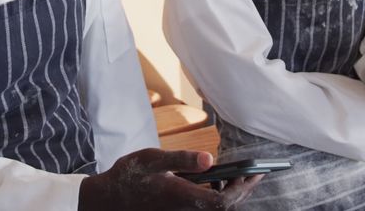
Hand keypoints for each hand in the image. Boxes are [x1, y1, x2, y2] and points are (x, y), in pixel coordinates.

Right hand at [79, 148, 262, 210]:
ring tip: (241, 175)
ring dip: (231, 194)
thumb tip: (211, 159)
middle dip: (242, 191)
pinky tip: (216, 181)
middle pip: (224, 208)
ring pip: (215, 209)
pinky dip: (217, 196)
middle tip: (256, 173)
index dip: (241, 189)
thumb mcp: (154, 159)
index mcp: (182, 196)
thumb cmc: (130, 175)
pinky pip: (205, 208)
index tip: (253, 173)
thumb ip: (183, 159)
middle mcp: (185, 209)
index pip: (222, 201)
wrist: (108, 199)